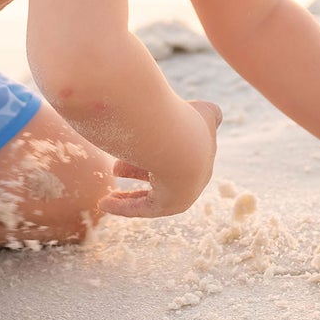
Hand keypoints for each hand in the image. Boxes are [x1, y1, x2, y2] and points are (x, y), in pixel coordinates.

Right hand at [99, 99, 221, 218]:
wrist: (180, 143)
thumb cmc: (185, 121)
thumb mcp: (204, 111)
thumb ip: (210, 113)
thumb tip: (215, 115)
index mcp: (203, 153)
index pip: (180, 153)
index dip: (158, 149)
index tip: (138, 145)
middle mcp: (196, 177)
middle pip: (163, 175)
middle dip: (137, 169)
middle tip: (116, 168)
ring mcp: (183, 192)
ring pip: (153, 195)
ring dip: (129, 195)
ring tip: (108, 194)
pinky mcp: (169, 206)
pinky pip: (144, 208)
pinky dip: (124, 207)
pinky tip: (104, 204)